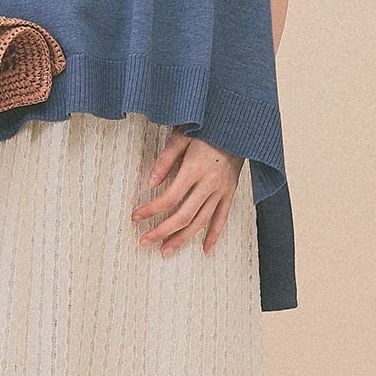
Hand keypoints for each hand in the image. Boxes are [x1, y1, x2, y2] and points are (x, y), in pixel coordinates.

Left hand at [131, 129, 244, 257]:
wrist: (239, 125)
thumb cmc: (208, 127)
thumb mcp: (182, 136)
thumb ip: (166, 159)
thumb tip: (150, 183)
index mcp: (195, 169)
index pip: (169, 198)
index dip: (151, 210)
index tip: (136, 217)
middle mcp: (209, 183)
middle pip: (183, 216)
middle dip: (162, 231)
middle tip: (144, 241)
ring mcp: (222, 190)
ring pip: (201, 222)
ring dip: (182, 239)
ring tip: (165, 250)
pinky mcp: (231, 192)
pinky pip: (223, 218)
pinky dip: (214, 235)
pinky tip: (205, 250)